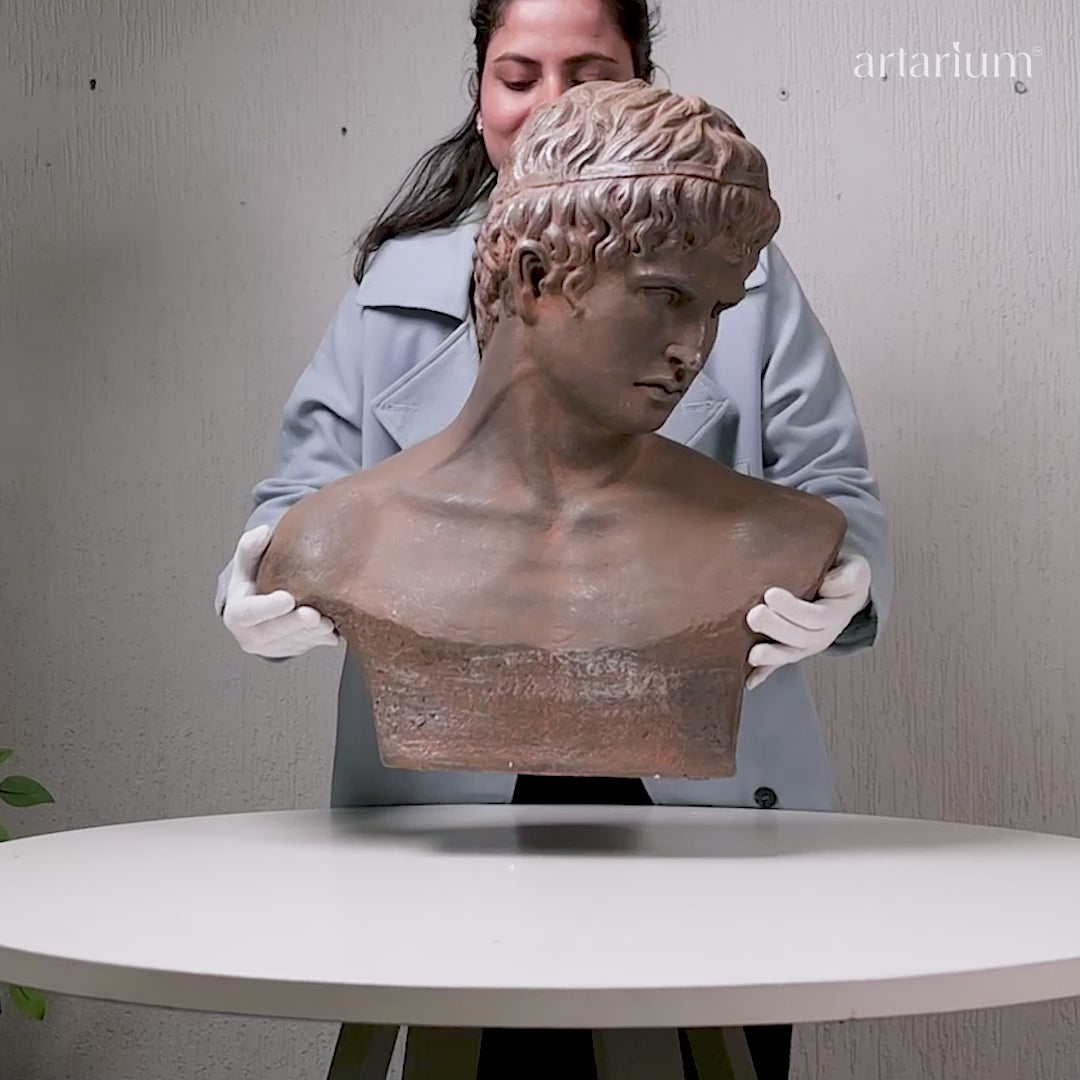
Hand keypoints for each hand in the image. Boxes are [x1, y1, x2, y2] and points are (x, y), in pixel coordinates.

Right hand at [222, 525, 339, 657]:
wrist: (260, 610)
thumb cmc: (253, 583)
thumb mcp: (247, 565)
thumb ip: (251, 548)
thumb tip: (263, 532)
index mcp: (237, 614)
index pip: (249, 613)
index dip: (268, 608)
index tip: (287, 598)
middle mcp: (251, 636)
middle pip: (273, 633)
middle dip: (296, 625)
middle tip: (316, 616)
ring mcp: (271, 648)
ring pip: (293, 643)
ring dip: (313, 634)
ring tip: (330, 623)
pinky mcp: (289, 651)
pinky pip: (306, 647)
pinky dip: (321, 640)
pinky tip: (335, 631)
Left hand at [744, 553, 870, 691]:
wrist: (842, 591)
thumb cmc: (843, 577)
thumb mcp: (855, 571)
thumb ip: (847, 578)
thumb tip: (828, 586)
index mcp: (836, 614)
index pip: (815, 616)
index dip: (793, 609)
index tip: (770, 594)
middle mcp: (822, 634)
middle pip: (800, 637)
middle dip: (776, 628)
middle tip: (754, 615)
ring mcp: (807, 645)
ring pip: (790, 654)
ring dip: (771, 656)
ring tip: (752, 655)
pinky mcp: (793, 650)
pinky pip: (779, 665)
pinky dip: (764, 674)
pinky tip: (749, 681)